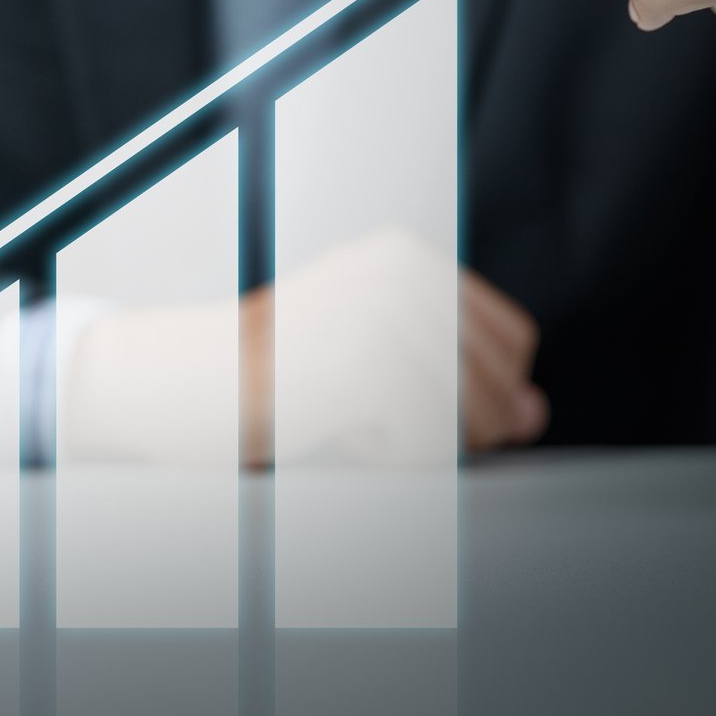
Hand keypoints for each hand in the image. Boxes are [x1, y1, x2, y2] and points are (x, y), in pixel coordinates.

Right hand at [237, 229, 545, 463]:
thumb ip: (460, 381)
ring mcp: (388, 313)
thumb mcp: (373, 360)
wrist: (181, 384)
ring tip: (350, 419)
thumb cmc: (273, 380)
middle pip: (500, 380)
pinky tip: (341, 429)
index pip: (511, 338)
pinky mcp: (372, 362)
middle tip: (377, 424)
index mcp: (407, 258)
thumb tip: (534, 413)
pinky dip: (394, 457)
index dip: (489, 394)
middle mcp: (404, 272)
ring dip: (419, 442)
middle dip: (460, 426)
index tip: (429, 411)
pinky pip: (431, 442)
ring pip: (471, 417)